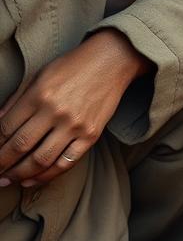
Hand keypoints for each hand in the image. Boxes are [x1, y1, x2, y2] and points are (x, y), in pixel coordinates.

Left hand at [0, 30, 150, 187]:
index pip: (6, 129)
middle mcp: (56, 111)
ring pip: (40, 160)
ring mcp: (75, 125)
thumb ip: (17, 100)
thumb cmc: (74, 65)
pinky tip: (33, 180)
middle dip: (1, 164)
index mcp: (39, 95)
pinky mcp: (92, 134)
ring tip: (9, 179)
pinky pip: (66, 162)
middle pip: (20, 147)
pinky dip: (46, 176)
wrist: (113, 60)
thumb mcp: (40, 75)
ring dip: (19, 175)